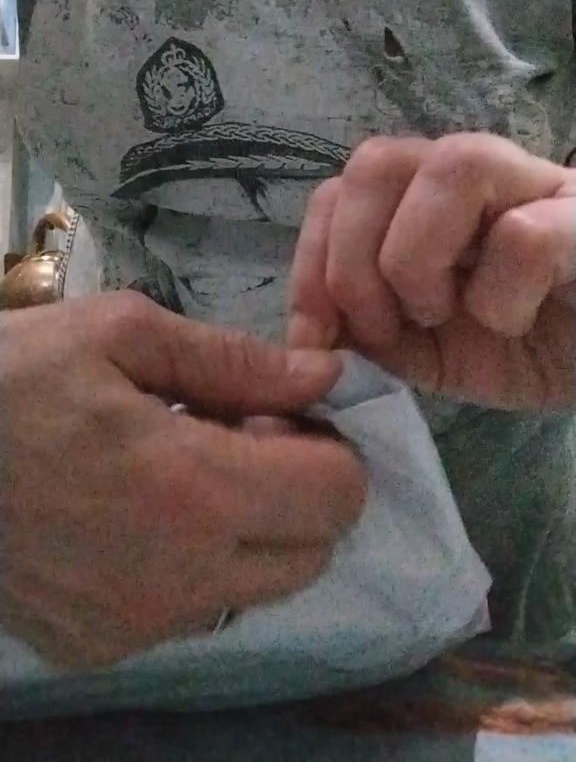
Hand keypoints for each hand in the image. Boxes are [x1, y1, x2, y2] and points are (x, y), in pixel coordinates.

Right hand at [0, 292, 364, 668]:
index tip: (283, 413)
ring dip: (251, 532)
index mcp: (194, 491)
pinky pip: (188, 612)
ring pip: (254, 588)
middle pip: (312, 552)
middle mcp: (179, 579)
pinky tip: (137, 515)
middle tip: (240, 436)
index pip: (338, 494)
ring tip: (184, 472)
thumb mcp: (120, 333)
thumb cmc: (12, 378)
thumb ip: (235, 361)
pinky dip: (192, 566)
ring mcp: (136, 625)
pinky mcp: (97, 647)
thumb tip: (327, 378)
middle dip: (300, 492)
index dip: (330, 445)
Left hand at [289, 134, 575, 410]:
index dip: (311, 262)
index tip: (314, 339)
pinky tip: (514, 324)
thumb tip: (306, 337)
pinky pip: (525, 235)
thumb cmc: (523, 347)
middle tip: (387, 329)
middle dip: (353, 262)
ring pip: (452, 164)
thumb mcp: (424, 351)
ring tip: (446, 314)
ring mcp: (535, 186)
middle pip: (376, 161)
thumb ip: (363, 332)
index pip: (338, 191)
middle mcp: (474, 175)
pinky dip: (498, 296)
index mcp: (422, 202)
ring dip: (419, 259)